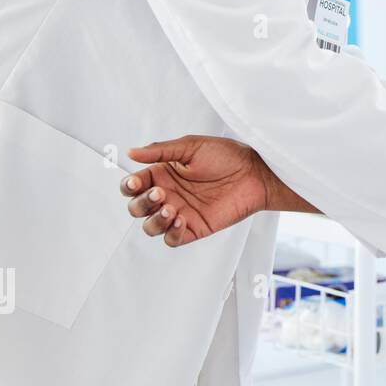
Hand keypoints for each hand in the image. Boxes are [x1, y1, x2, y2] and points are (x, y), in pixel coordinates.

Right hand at [120, 135, 275, 245]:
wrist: (256, 173)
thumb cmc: (227, 156)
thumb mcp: (191, 146)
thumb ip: (160, 151)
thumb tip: (130, 152)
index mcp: (163, 174)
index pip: (133, 185)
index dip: (129, 186)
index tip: (137, 183)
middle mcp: (168, 195)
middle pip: (137, 208)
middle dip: (141, 203)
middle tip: (160, 193)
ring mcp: (180, 213)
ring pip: (150, 227)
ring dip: (154, 221)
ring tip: (170, 208)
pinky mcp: (194, 228)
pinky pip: (172, 239)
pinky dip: (170, 233)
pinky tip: (180, 219)